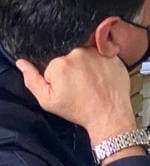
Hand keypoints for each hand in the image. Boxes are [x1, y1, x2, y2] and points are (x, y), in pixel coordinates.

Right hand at [16, 48, 135, 142]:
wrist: (108, 113)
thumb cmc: (77, 109)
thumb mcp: (47, 100)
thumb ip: (32, 80)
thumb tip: (21, 62)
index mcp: (59, 63)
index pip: (53, 65)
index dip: (57, 78)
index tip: (66, 88)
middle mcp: (78, 52)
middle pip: (69, 58)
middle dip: (71, 70)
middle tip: (78, 86)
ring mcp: (97, 52)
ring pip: (85, 56)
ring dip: (85, 66)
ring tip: (90, 83)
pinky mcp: (112, 54)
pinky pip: (101, 55)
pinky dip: (99, 64)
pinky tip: (101, 78)